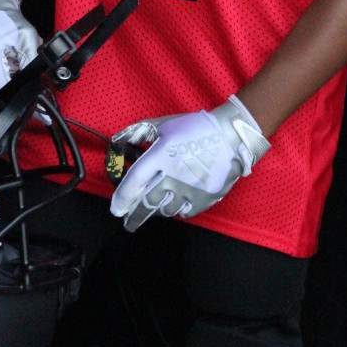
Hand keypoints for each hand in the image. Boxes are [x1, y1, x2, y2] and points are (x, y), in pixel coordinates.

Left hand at [109, 95, 270, 231]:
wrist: (231, 136)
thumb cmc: (194, 127)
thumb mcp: (163, 124)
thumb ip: (137, 131)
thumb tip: (116, 139)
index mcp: (160, 155)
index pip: (134, 182)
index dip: (122, 198)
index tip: (116, 210)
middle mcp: (173, 176)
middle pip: (147, 203)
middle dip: (135, 216)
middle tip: (128, 222)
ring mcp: (189, 190)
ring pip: (165, 210)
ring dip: (156, 210)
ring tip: (153, 208)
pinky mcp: (204, 198)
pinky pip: (184, 212)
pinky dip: (176, 209)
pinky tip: (174, 203)